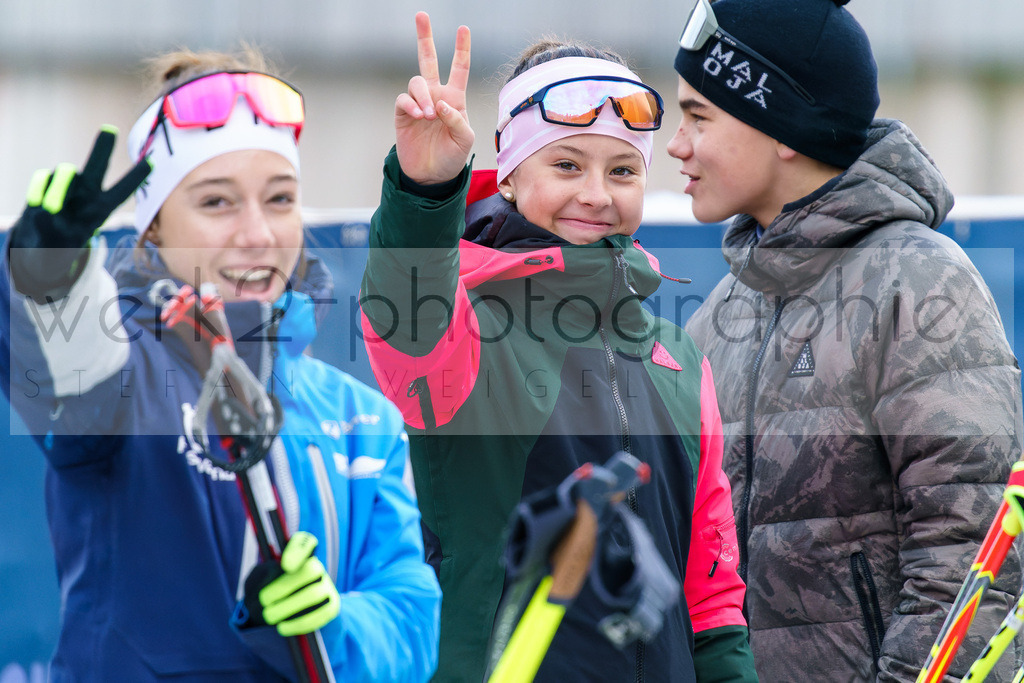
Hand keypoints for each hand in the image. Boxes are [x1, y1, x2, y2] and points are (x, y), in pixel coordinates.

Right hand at [9, 125, 150, 301]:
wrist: (45, 240)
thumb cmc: (69, 238)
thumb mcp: (76, 238)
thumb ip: (65, 225)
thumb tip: (50, 207)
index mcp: (102, 206)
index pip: (122, 190)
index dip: (136, 177)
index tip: (151, 162)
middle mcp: (87, 190)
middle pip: (97, 166)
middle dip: (103, 148)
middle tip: (110, 130)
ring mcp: (67, 184)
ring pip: (65, 172)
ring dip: (58, 190)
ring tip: (53, 210)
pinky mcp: (46, 182)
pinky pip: (42, 179)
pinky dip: (40, 191)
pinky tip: (39, 204)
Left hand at [254, 532, 340, 637]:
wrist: (287, 617)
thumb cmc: (269, 594)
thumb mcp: (259, 581)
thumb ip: (260, 576)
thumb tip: (267, 582)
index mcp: (297, 556)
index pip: (305, 542)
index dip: (299, 550)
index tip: (286, 565)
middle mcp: (316, 568)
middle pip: (311, 570)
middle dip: (284, 587)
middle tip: (264, 600)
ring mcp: (326, 587)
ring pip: (314, 594)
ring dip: (288, 607)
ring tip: (269, 616)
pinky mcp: (331, 607)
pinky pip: (319, 615)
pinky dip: (298, 623)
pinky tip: (282, 627)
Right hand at [394, 11, 474, 184]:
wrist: (431, 177)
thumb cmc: (452, 158)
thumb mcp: (464, 140)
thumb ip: (457, 119)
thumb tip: (441, 103)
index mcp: (455, 99)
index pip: (459, 69)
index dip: (462, 49)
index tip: (463, 28)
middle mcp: (435, 96)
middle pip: (428, 60)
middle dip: (424, 37)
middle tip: (421, 15)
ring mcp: (418, 104)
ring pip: (417, 82)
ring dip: (423, 95)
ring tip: (428, 115)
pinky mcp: (403, 115)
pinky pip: (404, 99)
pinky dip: (411, 104)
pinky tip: (418, 116)